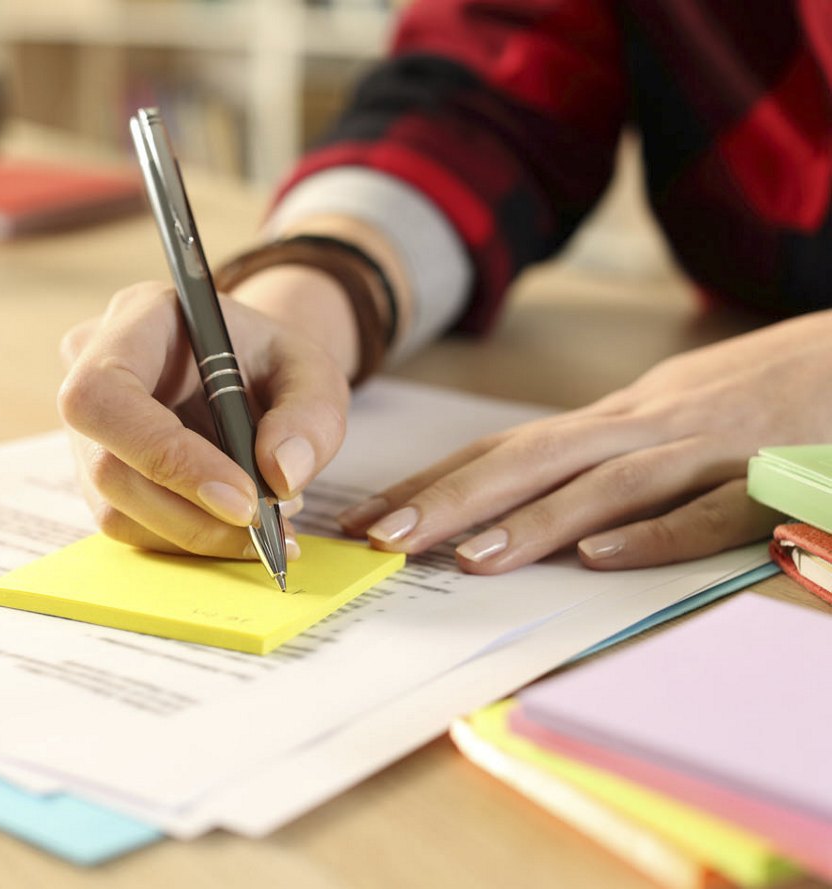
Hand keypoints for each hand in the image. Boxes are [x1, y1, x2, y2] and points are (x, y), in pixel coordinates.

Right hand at [58, 274, 352, 558]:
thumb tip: (280, 475)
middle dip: (191, 514)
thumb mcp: (311, 369)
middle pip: (106, 467)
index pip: (104, 393)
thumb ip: (310, 415)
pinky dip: (188, 539)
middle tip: (266, 526)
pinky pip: (130, 526)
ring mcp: (86, 430)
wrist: (248, 371)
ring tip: (265, 522)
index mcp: (135, 320)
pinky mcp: (97, 476)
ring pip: (115, 509)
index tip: (242, 499)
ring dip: (196, 533)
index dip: (164, 453)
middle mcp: (89, 372)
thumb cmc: (270, 361)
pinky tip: (235, 526)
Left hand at [339, 310, 831, 572]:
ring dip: (534, 521)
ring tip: (464, 559)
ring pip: (606, 484)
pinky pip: (711, 510)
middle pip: (532, 461)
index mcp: (616, 420)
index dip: (431, 484)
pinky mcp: (772, 477)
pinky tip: (601, 559)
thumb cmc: (762, 393)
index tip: (367, 520)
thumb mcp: (669, 417)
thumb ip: (603, 458)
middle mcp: (646, 427)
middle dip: (449, 501)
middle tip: (380, 540)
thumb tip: (525, 502)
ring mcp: (708, 449)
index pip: (503, 451)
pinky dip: (656, 533)